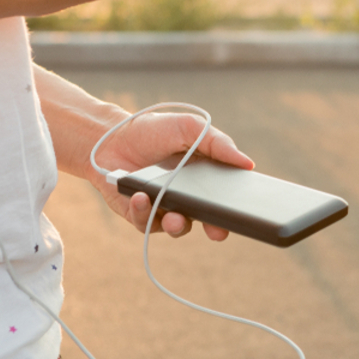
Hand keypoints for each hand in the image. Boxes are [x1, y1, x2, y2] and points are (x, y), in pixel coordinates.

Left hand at [89, 111, 253, 239]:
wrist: (111, 137)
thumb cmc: (153, 131)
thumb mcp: (190, 128)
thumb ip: (218, 143)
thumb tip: (248, 163)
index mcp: (205, 178)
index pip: (225, 197)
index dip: (235, 207)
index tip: (242, 212)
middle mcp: (187, 197)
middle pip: (208, 220)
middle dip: (215, 228)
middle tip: (217, 230)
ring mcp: (164, 208)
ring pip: (178, 227)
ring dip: (177, 224)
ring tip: (173, 215)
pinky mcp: (140, 215)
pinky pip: (146, 223)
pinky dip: (144, 212)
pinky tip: (141, 197)